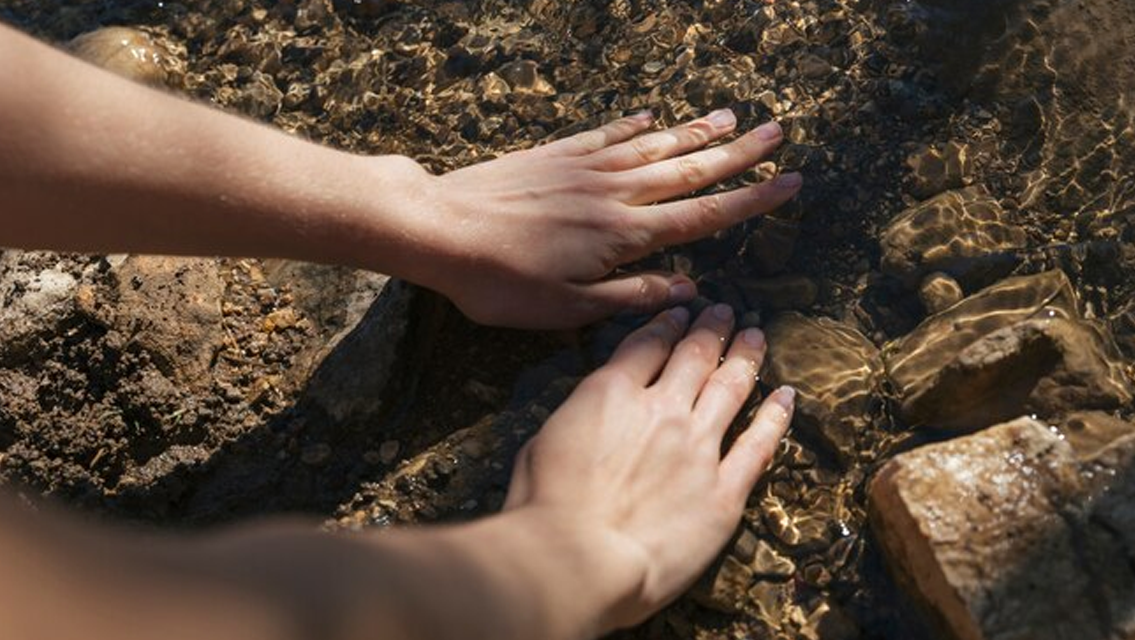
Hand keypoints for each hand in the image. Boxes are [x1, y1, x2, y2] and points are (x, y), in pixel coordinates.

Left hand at [407, 110, 799, 328]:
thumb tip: (688, 290)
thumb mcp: (566, 309)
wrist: (437, 228)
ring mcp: (583, 168)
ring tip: (732, 117)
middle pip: (689, 169)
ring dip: (695, 132)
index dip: (751, 200)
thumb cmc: (498, 282)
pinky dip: (634, 125)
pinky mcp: (553, 155)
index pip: (702, 216)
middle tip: (779, 132)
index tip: (789, 182)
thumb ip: (630, 297)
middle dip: (738, 153)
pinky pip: (606, 134)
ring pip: (653, 145)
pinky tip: (652, 116)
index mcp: (623, 235)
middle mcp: (613, 193)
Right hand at [503, 305, 794, 630]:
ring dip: (745, 357)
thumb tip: (589, 417)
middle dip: (711, 330)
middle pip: (695, 356)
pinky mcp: (724, 492)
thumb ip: (577, 420)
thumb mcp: (541, 443)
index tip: (681, 313)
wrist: (576, 559)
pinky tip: (786, 396)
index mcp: (610, 393)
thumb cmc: (543, 508)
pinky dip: (776, 417)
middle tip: (724, 313)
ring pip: (731, 388)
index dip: (668, 324)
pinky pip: (759, 445)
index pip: (646, 344)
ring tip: (755, 336)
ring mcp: (698, 449)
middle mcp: (661, 411)